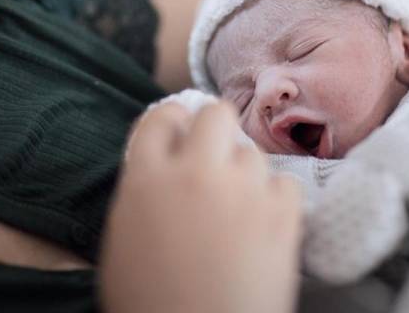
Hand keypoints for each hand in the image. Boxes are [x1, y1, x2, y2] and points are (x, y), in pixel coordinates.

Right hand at [100, 102, 302, 312]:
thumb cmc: (149, 301)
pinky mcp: (282, 216)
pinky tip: (261, 221)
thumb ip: (142, 189)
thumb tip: (161, 164)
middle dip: (214, 130)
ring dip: (243, 171)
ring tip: (236, 204)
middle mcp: (197, 173)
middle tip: (212, 158)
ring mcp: (244, 192)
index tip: (179, 133)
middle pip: (216, 114)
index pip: (161, 116)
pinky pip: (284, 184)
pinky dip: (274, 198)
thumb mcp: (124, 238)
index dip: (172, 122)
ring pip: (252, 152)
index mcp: (148, 179)